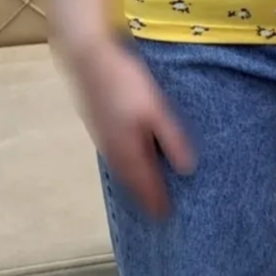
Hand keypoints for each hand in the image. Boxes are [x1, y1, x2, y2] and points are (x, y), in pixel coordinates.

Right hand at [65, 39, 195, 218]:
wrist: (88, 59)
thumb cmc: (126, 82)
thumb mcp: (156, 109)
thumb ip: (170, 138)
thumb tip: (186, 169)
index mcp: (127, 149)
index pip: (144, 184)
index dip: (155, 200)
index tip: (165, 217)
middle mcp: (112, 150)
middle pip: (130, 180)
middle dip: (142, 195)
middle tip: (156, 210)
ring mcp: (102, 138)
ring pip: (120, 168)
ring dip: (133, 182)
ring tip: (144, 191)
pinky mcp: (98, 125)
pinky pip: (115, 156)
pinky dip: (125, 166)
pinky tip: (130, 160)